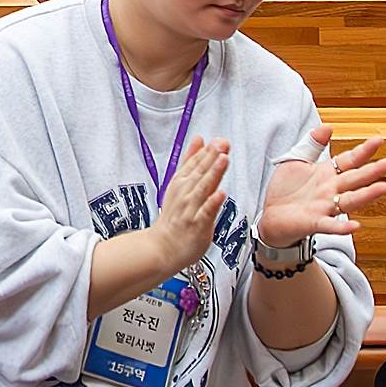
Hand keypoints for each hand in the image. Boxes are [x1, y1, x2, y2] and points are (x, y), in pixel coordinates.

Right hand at [147, 137, 233, 270]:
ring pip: (203, 188)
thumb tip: (199, 138)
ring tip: (223, 159)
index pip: (195, 163)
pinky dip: (212, 203)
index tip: (219, 140)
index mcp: (181, 182)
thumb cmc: (174, 216)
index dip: (207, 151)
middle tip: (222, 144)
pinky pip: (205, 212)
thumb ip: (191, 160)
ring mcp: (190, 209)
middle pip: (200, 172)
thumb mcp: (180, 183)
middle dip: (211, 157)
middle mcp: (185, 193)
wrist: (162, 247)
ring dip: (213, 173)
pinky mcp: (196, 225)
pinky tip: (221, 194)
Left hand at [260, 124, 385, 245]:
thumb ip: (312, 144)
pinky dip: (342, 226)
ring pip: (350, 200)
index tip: (379, 139)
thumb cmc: (285, 190)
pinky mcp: (314, 223)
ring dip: (366, 195)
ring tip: (383, 188)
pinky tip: (355, 226)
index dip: (363, 150)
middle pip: (356, 179)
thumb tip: (328, 126)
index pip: (350, 160)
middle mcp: (331, 191)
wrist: (269, 216)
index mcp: (328, 174)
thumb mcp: (296, 160)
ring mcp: (325, 207)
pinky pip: (330, 225)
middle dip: (374, 170)